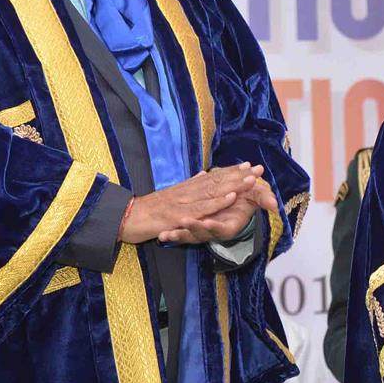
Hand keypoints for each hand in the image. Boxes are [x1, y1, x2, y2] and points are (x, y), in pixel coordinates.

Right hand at [119, 163, 262, 243]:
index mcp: (185, 189)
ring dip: (233, 185)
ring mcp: (183, 203)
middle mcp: (186, 192)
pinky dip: (216, 202)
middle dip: (238, 175)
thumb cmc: (147, 210)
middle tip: (258, 168)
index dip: (231, 172)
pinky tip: (231, 197)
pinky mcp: (178, 215)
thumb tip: (203, 174)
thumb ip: (188, 186)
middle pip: (216, 182)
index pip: (212, 178)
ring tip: (251, 179)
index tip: (248, 165)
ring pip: (212, 192)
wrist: (125, 218)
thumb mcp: (170, 197)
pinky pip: (201, 208)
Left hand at [159, 165, 278, 243]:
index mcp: (230, 225)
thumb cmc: (245, 196)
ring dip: (179, 236)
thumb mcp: (257, 194)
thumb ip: (265, 199)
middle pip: (203, 234)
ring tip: (166, 235)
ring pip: (191, 237)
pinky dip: (173, 235)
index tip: (206, 223)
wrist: (234, 195)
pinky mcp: (194, 228)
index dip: (214, 226)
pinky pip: (183, 234)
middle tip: (181, 224)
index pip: (222, 229)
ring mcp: (204, 231)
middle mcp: (217, 231)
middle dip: (191, 230)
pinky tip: (162, 236)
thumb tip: (275, 205)